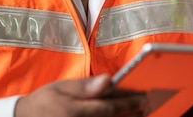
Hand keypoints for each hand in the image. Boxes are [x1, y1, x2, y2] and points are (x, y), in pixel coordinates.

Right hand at [15, 75, 147, 116]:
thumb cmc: (44, 101)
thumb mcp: (61, 88)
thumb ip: (85, 86)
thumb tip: (108, 80)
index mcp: (77, 111)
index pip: (110, 107)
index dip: (130, 102)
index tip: (144, 97)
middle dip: (132, 113)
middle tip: (147, 106)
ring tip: (139, 114)